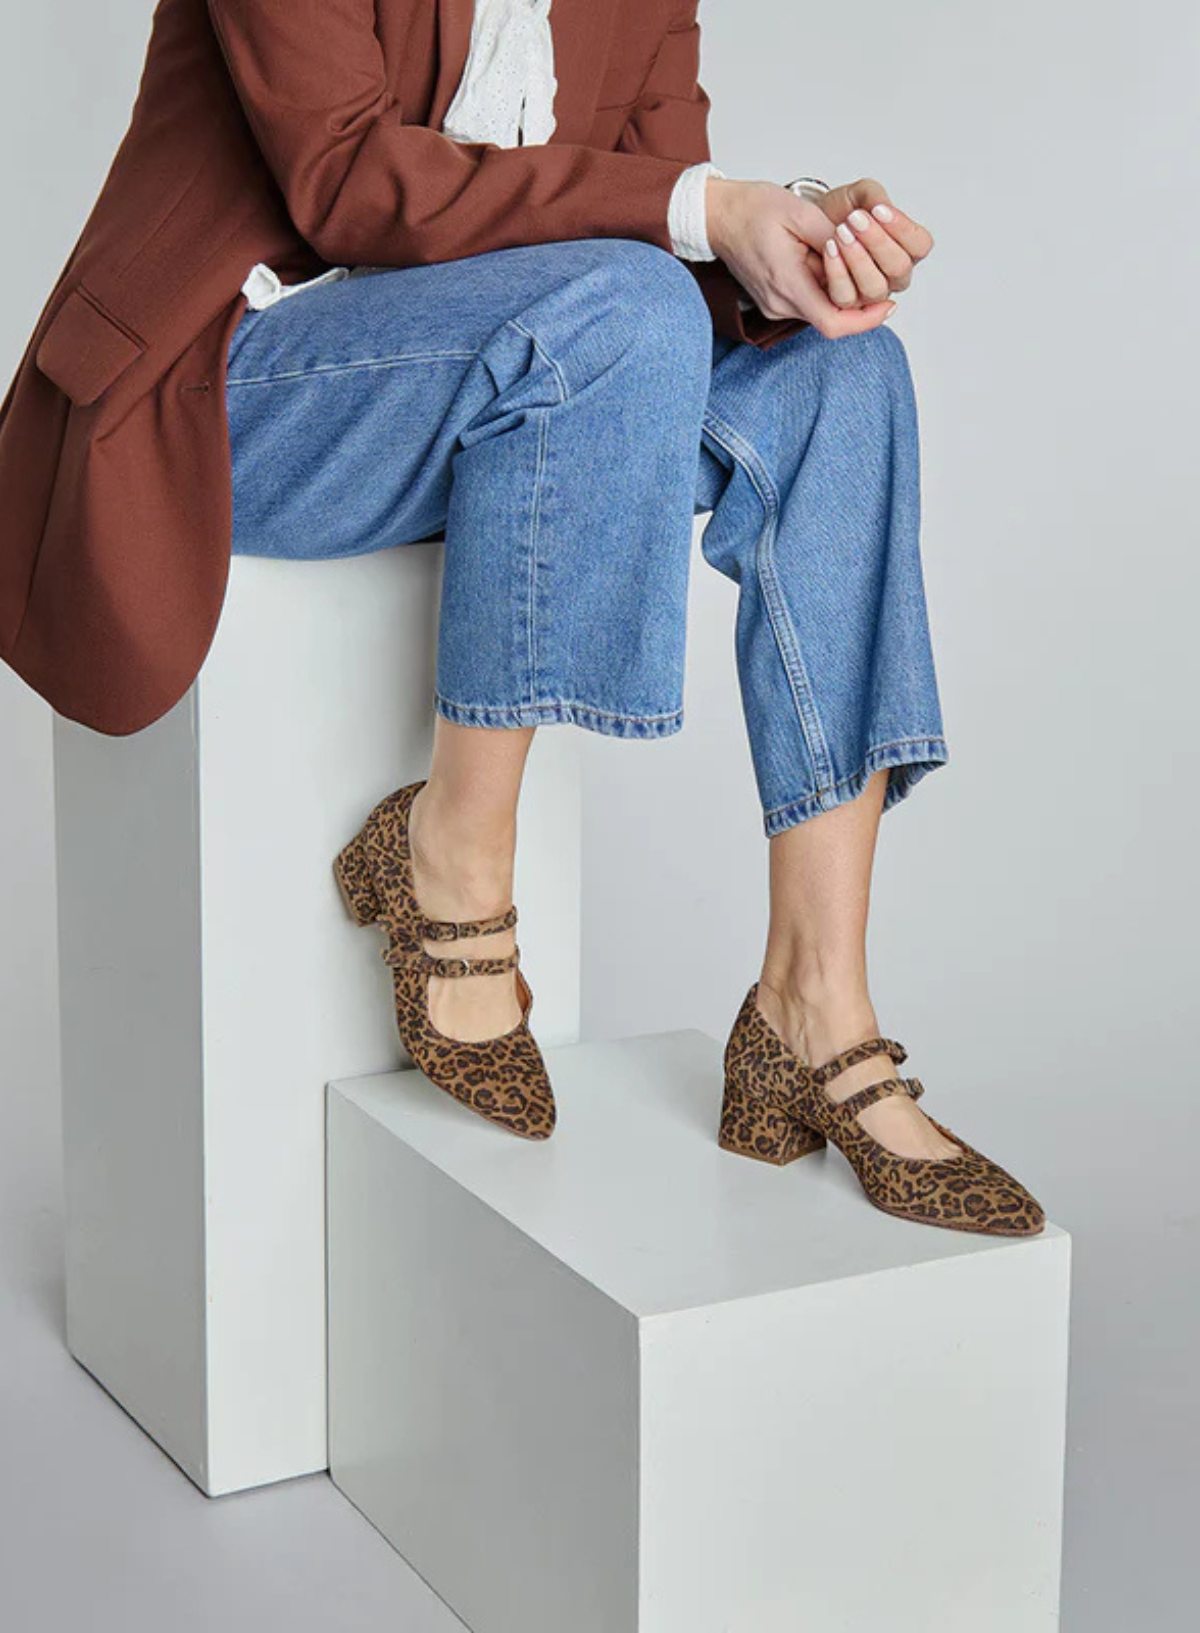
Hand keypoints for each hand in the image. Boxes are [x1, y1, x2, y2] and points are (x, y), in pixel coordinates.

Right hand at [706, 177, 894, 338]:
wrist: (717, 216)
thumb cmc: (751, 209)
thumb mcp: (799, 212)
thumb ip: (833, 235)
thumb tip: (860, 250)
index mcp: (786, 283)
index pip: (833, 323)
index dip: (866, 321)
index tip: (887, 305)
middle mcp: (780, 303)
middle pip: (832, 319)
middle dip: (858, 300)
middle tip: (875, 273)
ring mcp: (776, 305)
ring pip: (821, 311)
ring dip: (841, 291)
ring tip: (849, 259)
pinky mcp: (775, 300)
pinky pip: (809, 303)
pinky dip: (826, 288)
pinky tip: (831, 263)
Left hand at [816, 178, 933, 309]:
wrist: (813, 224)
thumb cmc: (844, 212)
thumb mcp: (861, 194)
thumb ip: (875, 197)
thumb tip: (881, 207)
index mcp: (907, 249)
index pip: (920, 245)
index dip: (902, 228)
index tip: (878, 210)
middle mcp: (894, 276)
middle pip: (899, 268)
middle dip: (877, 241)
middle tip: (855, 219)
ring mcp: (872, 293)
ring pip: (875, 288)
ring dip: (858, 259)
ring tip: (840, 232)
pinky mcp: (847, 304)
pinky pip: (846, 297)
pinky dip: (837, 273)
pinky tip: (829, 248)